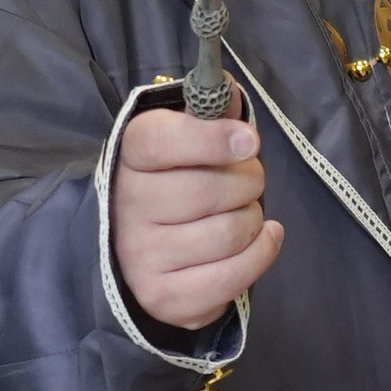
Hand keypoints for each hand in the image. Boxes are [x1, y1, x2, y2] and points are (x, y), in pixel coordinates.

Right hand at [113, 104, 281, 331]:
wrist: (142, 248)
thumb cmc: (174, 182)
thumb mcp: (183, 139)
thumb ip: (209, 113)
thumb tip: (231, 91)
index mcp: (128, 158)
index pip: (161, 142)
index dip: (212, 139)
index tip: (248, 141)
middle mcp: (127, 209)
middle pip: (209, 191)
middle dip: (248, 180)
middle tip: (248, 180)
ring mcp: (142, 258)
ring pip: (229, 233)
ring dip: (254, 219)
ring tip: (244, 212)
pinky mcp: (165, 298)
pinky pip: (233, 276)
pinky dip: (262, 253)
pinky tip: (264, 237)